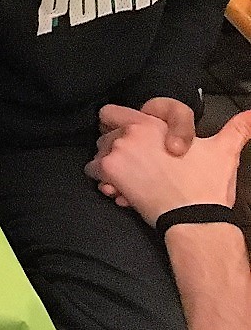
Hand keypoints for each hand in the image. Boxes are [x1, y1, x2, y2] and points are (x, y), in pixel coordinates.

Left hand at [86, 107, 250, 226]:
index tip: (128, 139)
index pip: (110, 112)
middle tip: (133, 167)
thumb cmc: (208, 185)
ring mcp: (117, 152)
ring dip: (108, 168)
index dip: (115, 124)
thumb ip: (238, 129)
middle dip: (113, 150)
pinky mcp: (111, 173)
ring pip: (98, 155)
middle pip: (104, 136)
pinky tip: (121, 194)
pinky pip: (94, 174)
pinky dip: (104, 183)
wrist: (196, 217)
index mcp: (151, 123)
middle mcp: (129, 133)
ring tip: (129, 184)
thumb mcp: (224, 151)